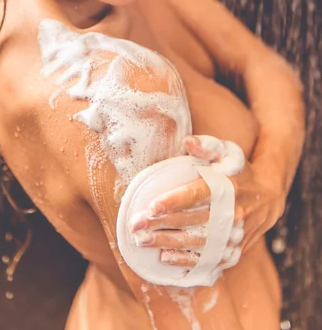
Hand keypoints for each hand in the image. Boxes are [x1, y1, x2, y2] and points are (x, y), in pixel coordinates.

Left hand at [129, 135, 285, 268]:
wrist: (268, 197)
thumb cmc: (239, 171)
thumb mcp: (228, 152)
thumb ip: (207, 146)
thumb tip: (187, 141)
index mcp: (227, 187)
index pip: (198, 195)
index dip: (174, 201)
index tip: (151, 207)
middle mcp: (232, 214)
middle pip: (193, 222)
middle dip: (161, 225)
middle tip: (135, 225)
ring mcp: (234, 236)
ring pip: (198, 244)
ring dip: (168, 243)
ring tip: (142, 241)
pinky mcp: (234, 252)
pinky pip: (210, 262)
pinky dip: (187, 262)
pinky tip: (166, 258)